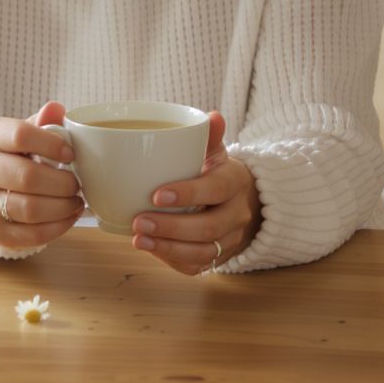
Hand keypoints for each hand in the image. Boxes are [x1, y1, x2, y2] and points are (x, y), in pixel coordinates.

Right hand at [0, 100, 83, 248]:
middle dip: (62, 182)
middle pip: (26, 177)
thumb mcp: (28, 129)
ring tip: (77, 201)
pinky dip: (56, 229)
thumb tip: (56, 109)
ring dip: (62, 207)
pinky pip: (29, 236)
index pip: (20, 136)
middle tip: (77, 182)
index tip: (71, 154)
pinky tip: (68, 216)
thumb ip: (44, 120)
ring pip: (28, 209)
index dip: (51, 145)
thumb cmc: (18, 150)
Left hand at [131, 112, 260, 275]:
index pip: (215, 189)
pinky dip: (172, 260)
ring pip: (203, 252)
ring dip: (168, 248)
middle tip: (138, 220)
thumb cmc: (218, 173)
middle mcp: (236, 215)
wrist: (244, 203)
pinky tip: (151, 249)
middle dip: (171, 227)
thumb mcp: (216, 152)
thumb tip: (212, 116)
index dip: (188, 193)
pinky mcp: (218, 258)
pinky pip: (197, 266)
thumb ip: (210, 136)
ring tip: (139, 239)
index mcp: (235, 182)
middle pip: (208, 227)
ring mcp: (229, 240)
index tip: (156, 194)